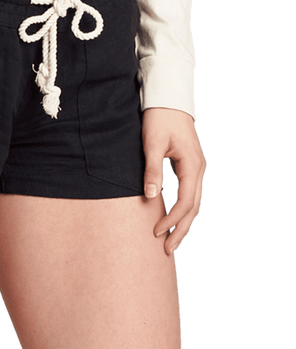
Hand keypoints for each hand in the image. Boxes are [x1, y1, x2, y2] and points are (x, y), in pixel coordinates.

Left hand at [142, 107, 206, 254]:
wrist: (168, 99)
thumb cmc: (158, 119)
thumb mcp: (151, 144)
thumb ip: (151, 170)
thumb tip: (151, 196)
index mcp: (192, 166)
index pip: (185, 202)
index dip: (172, 220)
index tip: (156, 233)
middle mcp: (198, 169)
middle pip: (193, 208)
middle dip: (180, 229)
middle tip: (166, 249)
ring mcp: (196, 168)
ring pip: (193, 202)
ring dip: (182, 222)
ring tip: (169, 240)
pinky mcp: (189, 166)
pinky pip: (189, 194)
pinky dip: (182, 209)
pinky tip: (172, 219)